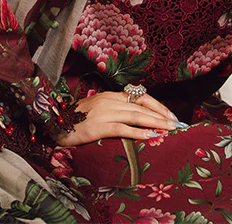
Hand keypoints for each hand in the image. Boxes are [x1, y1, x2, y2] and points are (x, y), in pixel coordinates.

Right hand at [53, 91, 184, 146]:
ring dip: (155, 122)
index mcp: (111, 96)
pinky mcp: (99, 126)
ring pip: (135, 115)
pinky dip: (137, 132)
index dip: (157, 105)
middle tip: (176, 124)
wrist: (55, 124)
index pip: (140, 96)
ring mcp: (104, 112)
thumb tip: (135, 116)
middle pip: (141, 106)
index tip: (170, 115)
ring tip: (169, 129)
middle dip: (161, 115)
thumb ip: (115, 109)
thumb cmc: (77, 120)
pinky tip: (150, 136)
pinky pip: (122, 128)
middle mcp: (109, 101)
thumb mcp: (98, 109)